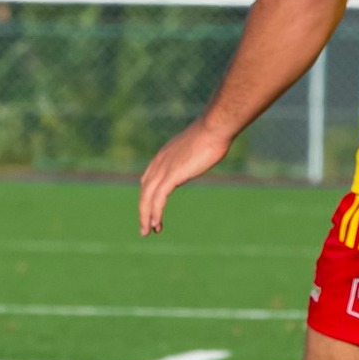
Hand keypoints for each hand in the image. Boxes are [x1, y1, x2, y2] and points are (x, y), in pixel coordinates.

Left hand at [138, 119, 232, 234]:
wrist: (214, 128)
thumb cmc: (213, 134)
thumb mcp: (199, 145)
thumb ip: (193, 153)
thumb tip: (200, 155)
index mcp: (164, 155)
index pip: (148, 179)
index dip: (148, 196)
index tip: (151, 210)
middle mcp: (159, 162)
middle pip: (145, 190)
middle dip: (144, 210)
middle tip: (145, 227)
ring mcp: (164, 168)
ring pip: (147, 197)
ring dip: (146, 216)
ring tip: (148, 232)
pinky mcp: (171, 175)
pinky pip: (158, 198)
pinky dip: (155, 212)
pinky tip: (155, 224)